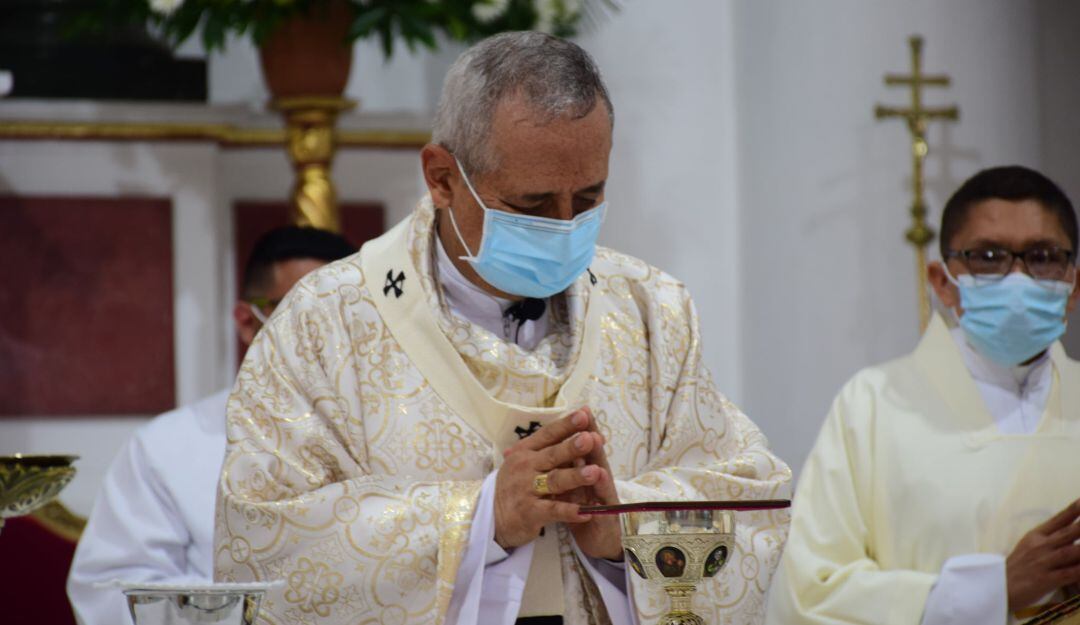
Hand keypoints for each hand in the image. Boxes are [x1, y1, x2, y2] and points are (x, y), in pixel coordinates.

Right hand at [494, 410, 603, 548]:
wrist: (492, 516)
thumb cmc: (518, 483)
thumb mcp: (527, 460)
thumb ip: (552, 445)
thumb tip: (586, 424)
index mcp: (526, 450)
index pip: (548, 434)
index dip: (566, 425)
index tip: (584, 415)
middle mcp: (525, 467)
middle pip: (552, 455)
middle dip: (571, 447)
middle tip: (589, 439)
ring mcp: (526, 490)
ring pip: (554, 481)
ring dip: (575, 476)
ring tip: (595, 472)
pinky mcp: (529, 513)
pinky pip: (552, 510)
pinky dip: (569, 511)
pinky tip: (586, 511)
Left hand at [560, 408, 622, 559]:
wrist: (598, 542)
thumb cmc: (583, 510)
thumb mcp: (570, 487)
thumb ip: (563, 468)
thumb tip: (544, 449)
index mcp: (586, 472)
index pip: (583, 448)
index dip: (580, 430)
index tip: (579, 408)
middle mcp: (597, 480)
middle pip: (594, 455)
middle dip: (588, 436)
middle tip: (585, 416)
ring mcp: (604, 498)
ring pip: (601, 476)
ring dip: (596, 458)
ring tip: (594, 441)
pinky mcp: (606, 517)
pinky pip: (602, 504)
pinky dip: (600, 492)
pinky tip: (600, 480)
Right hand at [1006, 498, 1079, 609]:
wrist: (997, 586)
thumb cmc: (1017, 566)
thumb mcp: (1028, 546)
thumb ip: (1049, 539)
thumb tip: (1071, 533)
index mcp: (1035, 535)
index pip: (1057, 520)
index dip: (1072, 511)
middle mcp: (1040, 546)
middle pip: (1067, 533)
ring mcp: (1043, 562)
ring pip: (1069, 552)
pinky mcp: (1045, 580)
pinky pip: (1067, 574)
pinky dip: (1078, 569)